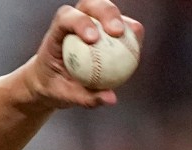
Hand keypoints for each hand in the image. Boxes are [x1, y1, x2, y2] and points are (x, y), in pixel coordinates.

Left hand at [24, 1, 142, 109]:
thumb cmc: (55, 87)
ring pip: (107, 10)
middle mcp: (74, 20)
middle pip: (90, 5)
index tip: (93, 39)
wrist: (53, 81)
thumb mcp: (64, 96)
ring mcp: (90, 21)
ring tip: (134, 33)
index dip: (80, 23)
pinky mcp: (104, 27)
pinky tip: (138, 43)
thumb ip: (86, 97)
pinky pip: (119, 26)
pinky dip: (129, 32)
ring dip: (122, 19)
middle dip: (105, 13)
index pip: (67, 18)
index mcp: (57, 31)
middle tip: (117, 32)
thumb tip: (111, 99)